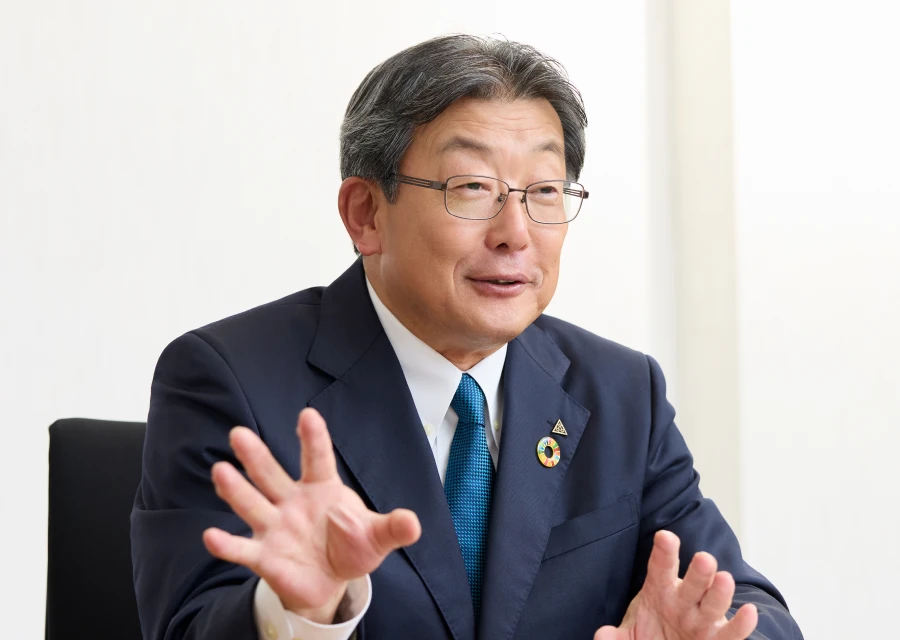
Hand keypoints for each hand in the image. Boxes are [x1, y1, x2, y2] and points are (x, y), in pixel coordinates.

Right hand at [202, 408, 421, 622]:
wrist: (330, 581)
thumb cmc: (351, 546)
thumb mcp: (376, 537)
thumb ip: (393, 527)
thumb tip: (414, 523)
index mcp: (322, 488)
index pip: (318, 459)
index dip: (314, 438)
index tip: (308, 414)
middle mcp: (292, 501)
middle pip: (272, 474)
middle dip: (256, 456)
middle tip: (238, 434)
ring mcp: (275, 526)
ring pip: (252, 503)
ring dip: (236, 489)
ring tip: (220, 471)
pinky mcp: (264, 555)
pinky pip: (243, 548)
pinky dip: (227, 544)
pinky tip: (211, 537)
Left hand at [594, 531, 757, 639]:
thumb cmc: (649, 633)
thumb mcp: (629, 633)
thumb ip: (616, 637)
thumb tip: (602, 636)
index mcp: (659, 589)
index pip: (660, 567)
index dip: (664, 552)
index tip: (664, 536)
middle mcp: (684, 599)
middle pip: (693, 581)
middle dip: (699, 571)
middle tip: (703, 559)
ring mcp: (702, 617)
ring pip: (714, 601)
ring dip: (719, 591)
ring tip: (723, 579)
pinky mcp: (717, 638)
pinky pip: (731, 632)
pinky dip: (741, 624)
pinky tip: (749, 612)